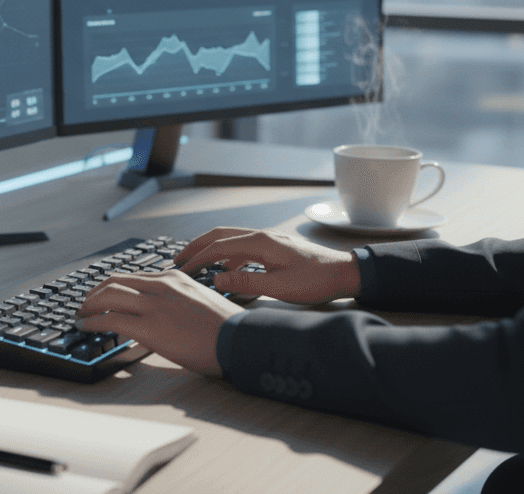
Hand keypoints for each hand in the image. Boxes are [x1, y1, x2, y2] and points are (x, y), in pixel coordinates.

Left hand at [76, 271, 240, 376]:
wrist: (241, 341)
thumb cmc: (227, 330)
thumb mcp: (199, 302)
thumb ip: (176, 302)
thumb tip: (159, 314)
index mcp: (174, 278)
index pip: (132, 276)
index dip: (111, 286)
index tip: (101, 294)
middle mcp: (162, 286)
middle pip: (114, 282)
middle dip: (94, 294)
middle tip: (85, 305)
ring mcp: (155, 305)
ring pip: (109, 296)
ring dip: (89, 306)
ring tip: (81, 316)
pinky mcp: (150, 327)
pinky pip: (111, 320)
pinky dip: (93, 322)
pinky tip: (86, 328)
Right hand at [173, 227, 361, 304]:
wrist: (345, 272)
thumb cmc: (317, 280)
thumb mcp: (280, 287)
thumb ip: (246, 282)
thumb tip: (217, 279)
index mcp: (260, 243)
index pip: (218, 248)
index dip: (197, 259)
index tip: (182, 270)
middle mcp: (261, 236)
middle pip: (219, 235)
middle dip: (196, 246)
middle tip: (178, 258)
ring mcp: (268, 240)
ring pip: (230, 240)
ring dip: (210, 249)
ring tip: (196, 263)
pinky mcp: (274, 248)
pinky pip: (242, 247)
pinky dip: (227, 255)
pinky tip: (225, 270)